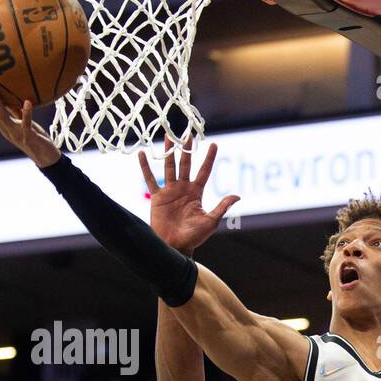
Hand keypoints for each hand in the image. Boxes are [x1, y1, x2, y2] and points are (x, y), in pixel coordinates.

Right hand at [0, 85, 60, 167]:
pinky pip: (26, 124)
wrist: (47, 159)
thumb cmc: (35, 138)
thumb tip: (10, 93)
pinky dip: (26, 113)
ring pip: (2, 118)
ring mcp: (16, 135)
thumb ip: (15, 110)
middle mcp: (7, 131)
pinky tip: (27, 102)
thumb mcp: (23, 122)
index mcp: (4, 127)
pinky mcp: (28, 138)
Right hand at [138, 135, 238, 253]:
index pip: (204, 171)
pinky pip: (150, 179)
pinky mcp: (157, 197)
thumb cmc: (194, 237)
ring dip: (168, 152)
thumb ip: (222, 207)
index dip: (209, 158)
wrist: (174, 246)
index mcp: (196, 193)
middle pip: (185, 164)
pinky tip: (142, 154)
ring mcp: (169, 191)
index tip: (213, 143)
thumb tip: (237, 196)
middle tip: (187, 133)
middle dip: (187, 149)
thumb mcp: (211, 221)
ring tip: (168, 137)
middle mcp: (183, 188)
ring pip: (169, 167)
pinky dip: (145, 167)